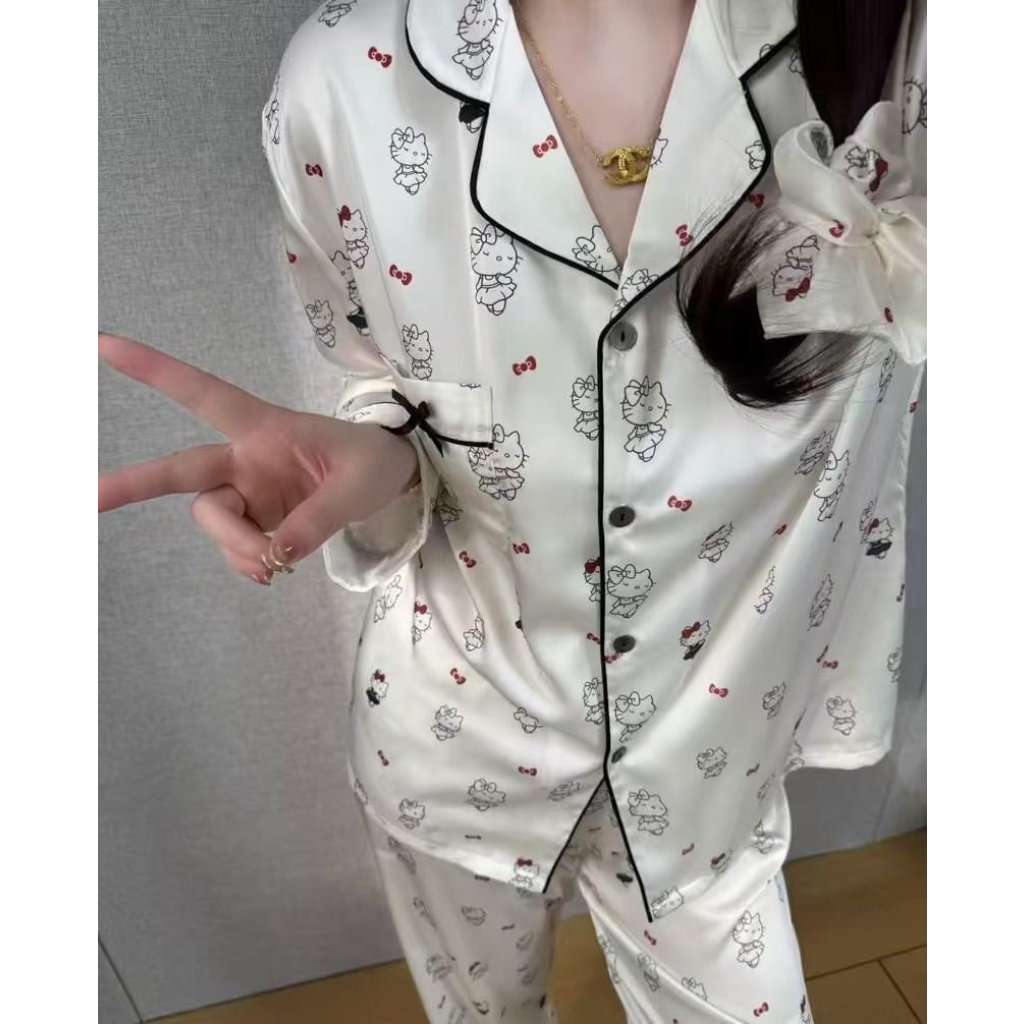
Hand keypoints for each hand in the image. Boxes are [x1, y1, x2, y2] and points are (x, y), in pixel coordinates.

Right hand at [98, 332, 419, 584]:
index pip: (204, 395)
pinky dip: (248, 562)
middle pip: (182, 472)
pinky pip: (233, 547)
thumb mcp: (358, 485)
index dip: (156, 371)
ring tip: (279, 563)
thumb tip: (276, 554)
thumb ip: (318, 519)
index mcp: (265, 427)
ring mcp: (247, 492)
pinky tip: (274, 569)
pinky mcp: (256, 520)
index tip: (104, 345)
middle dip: (134, 484)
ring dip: (238, 547)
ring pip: (213, 522)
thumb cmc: (373, 462)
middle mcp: (245, 459)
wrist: (392, 481)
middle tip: (87, 498)